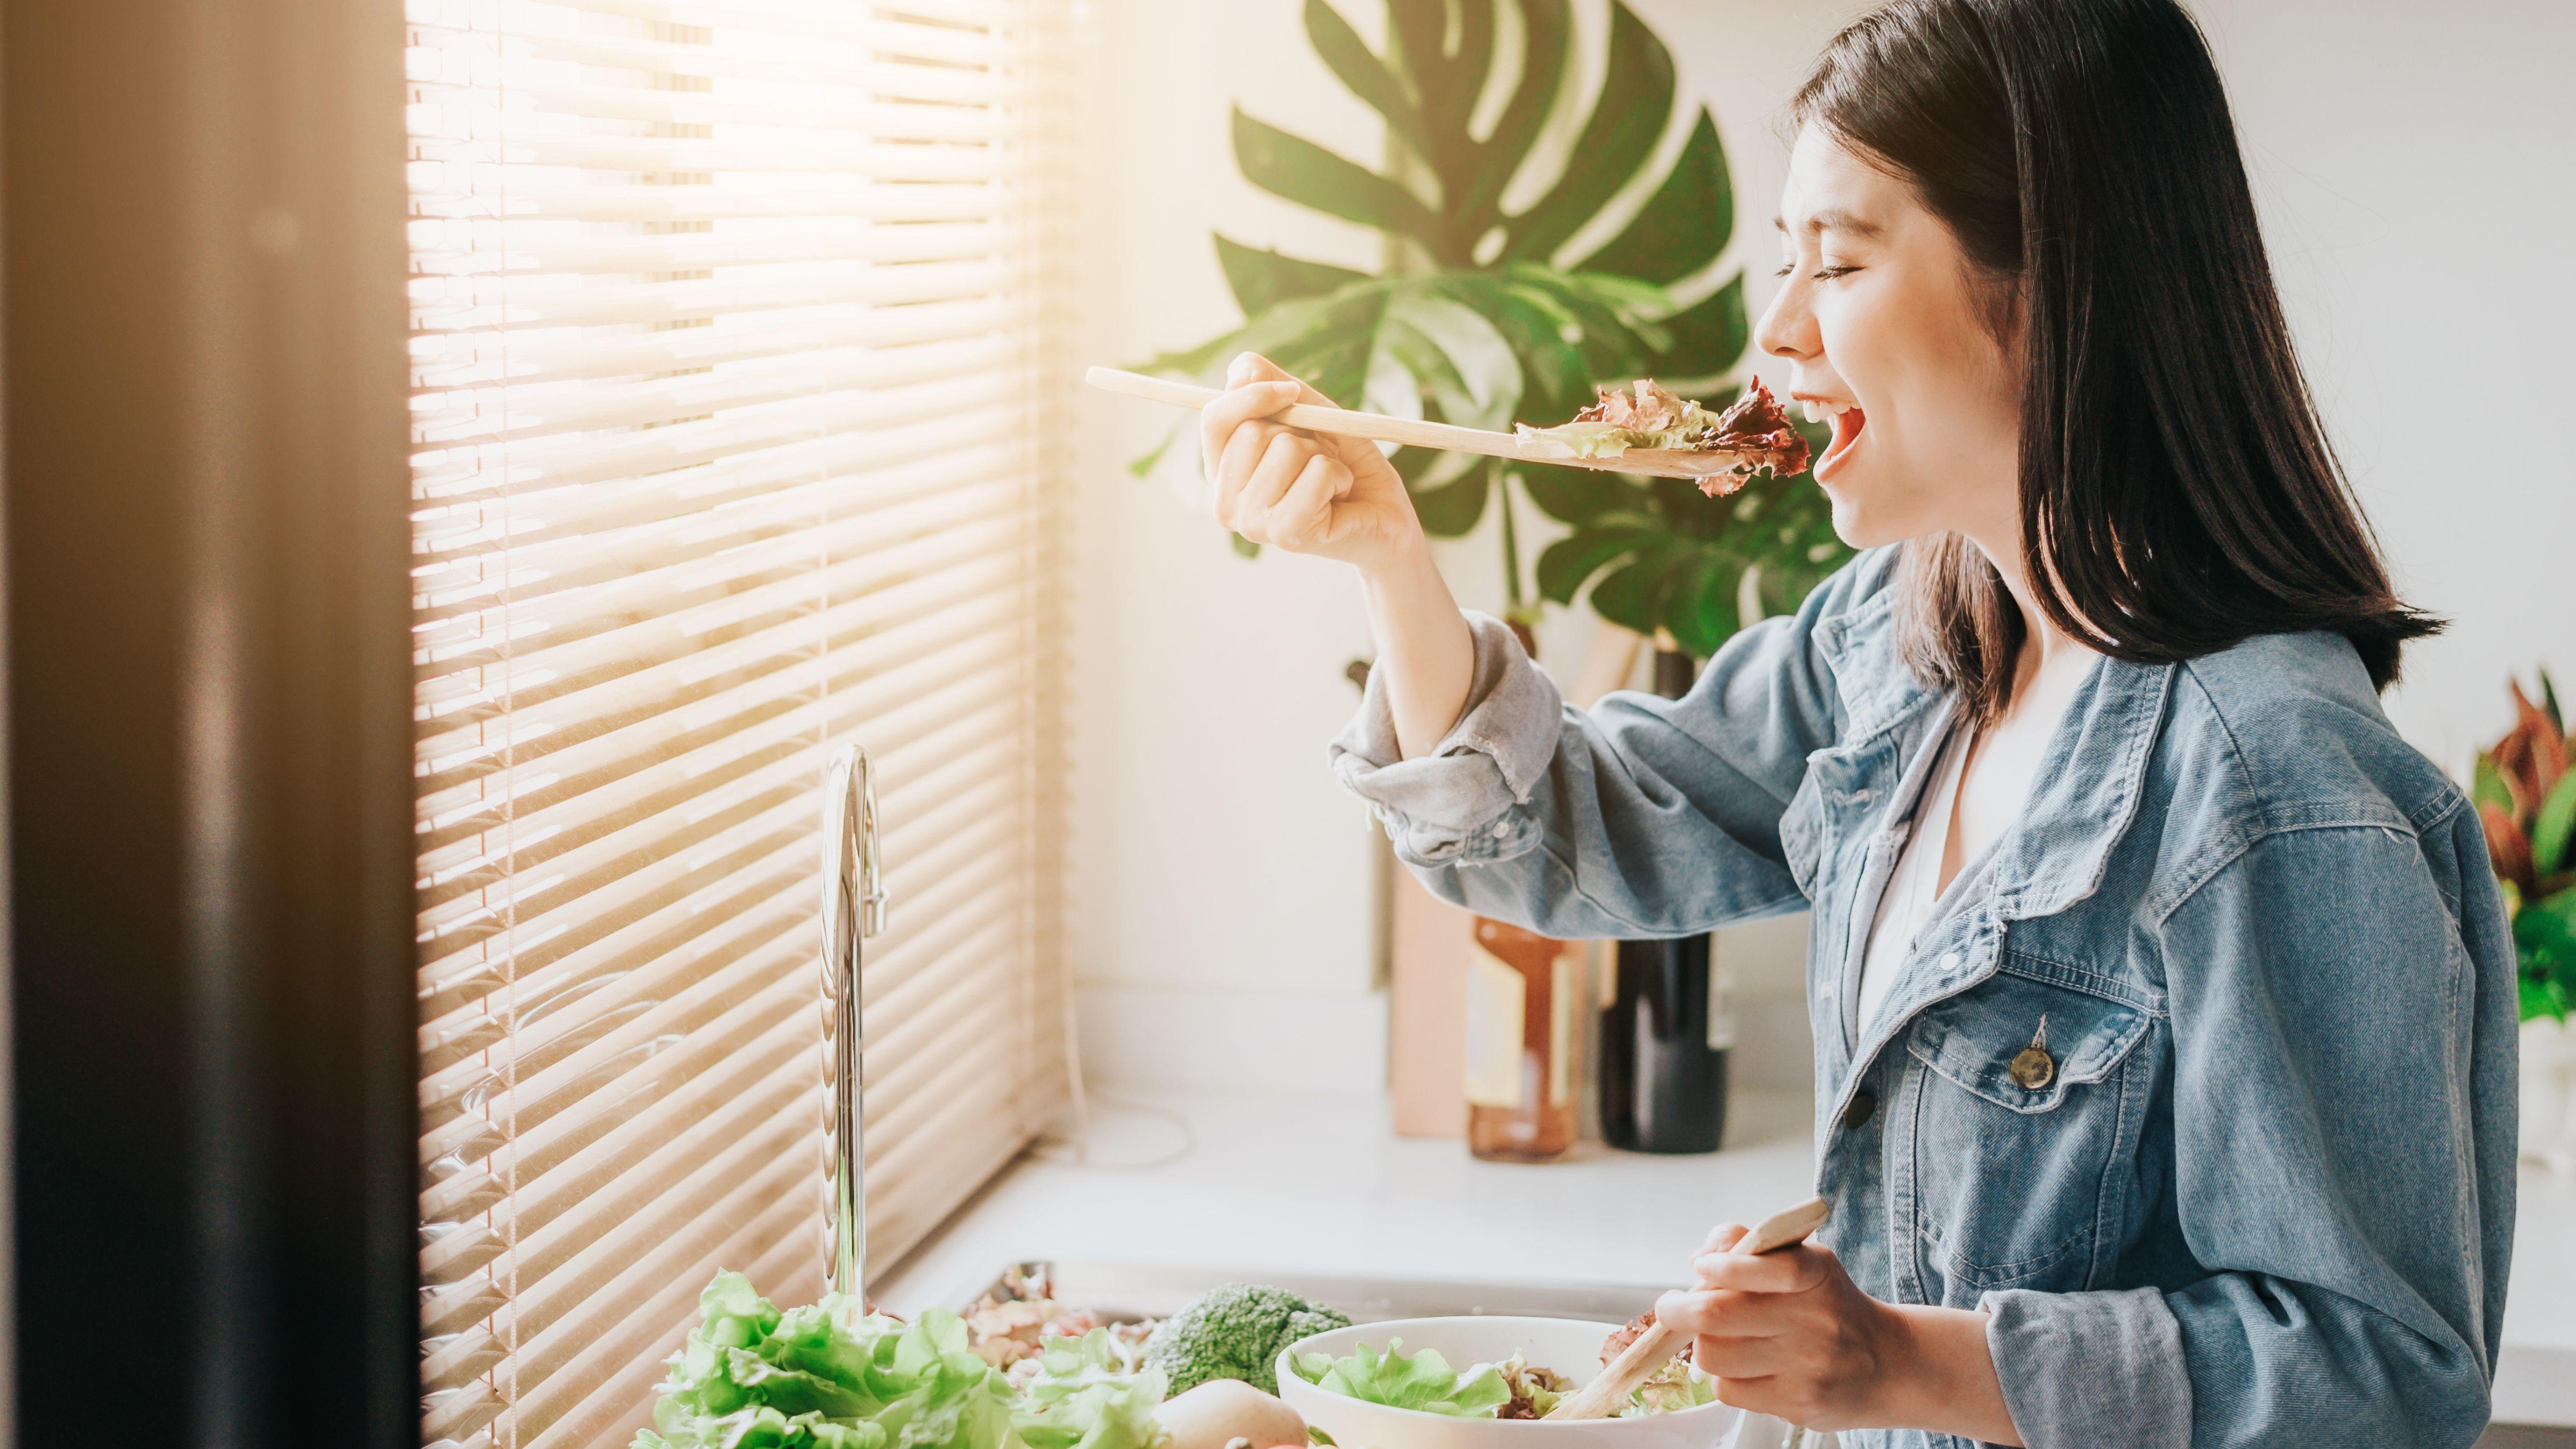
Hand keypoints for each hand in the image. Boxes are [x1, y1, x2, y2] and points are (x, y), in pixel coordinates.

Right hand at [1198, 352, 1421, 574]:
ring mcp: (1254, 524)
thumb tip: (1238, 373)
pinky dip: (1340, 474)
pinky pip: (1317, 473)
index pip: (1214, 420)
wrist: (1383, 511)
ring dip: (1323, 455)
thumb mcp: (1306, 411)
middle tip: (1317, 456)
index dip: (1253, 395)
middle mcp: (1227, 503)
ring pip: (1287, 450)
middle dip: (1299, 431)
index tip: (1292, 391)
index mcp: (1222, 473)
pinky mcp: (1287, 535)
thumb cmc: (1340, 461)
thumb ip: (1268, 383)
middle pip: (1252, 433)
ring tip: (1329, 479)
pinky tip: (1339, 495)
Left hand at [1654, 1223, 2021, 1442]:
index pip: (1764, 1265)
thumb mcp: (1805, 1261)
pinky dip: (1725, 1377)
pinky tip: (1746, 1367)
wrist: (1887, 1364)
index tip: (1701, 1266)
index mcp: (1815, 1274)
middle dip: (1679, 1309)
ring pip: (1713, 1356)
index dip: (1722, 1265)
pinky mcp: (1798, 1404)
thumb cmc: (1830, 1307)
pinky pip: (1729, 1390)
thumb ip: (1752, 1247)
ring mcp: (1807, 1366)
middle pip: (1716, 1314)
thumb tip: (1702, 1258)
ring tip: (1717, 1337)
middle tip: (1675, 1306)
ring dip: (1703, 1345)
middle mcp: (1814, 1320)